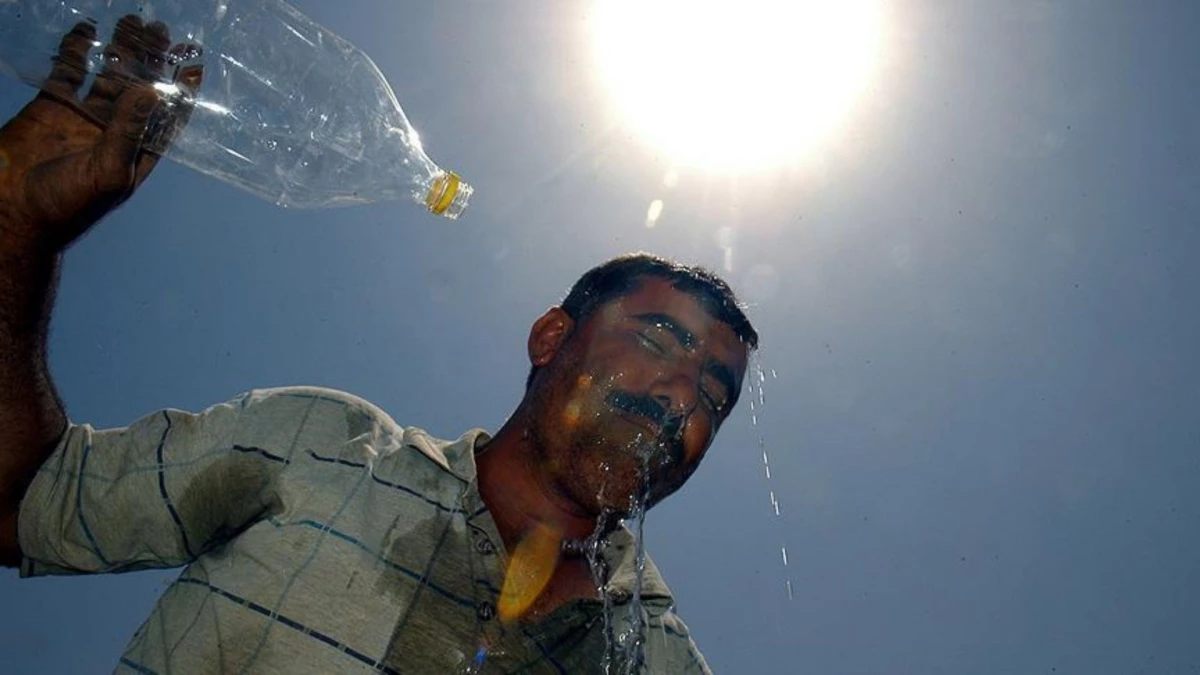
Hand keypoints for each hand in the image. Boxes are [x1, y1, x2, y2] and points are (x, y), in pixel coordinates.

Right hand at [0, 16, 202, 252]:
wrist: (14, 213)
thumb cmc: (68, 205)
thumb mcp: (107, 170)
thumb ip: (128, 131)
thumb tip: (153, 90)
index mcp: (136, 153)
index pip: (167, 117)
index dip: (181, 92)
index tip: (194, 64)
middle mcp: (114, 132)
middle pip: (140, 88)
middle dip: (152, 61)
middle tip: (162, 30)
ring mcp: (82, 118)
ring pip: (107, 76)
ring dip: (121, 51)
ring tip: (134, 22)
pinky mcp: (52, 107)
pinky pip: (69, 72)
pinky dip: (77, 51)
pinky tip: (87, 29)